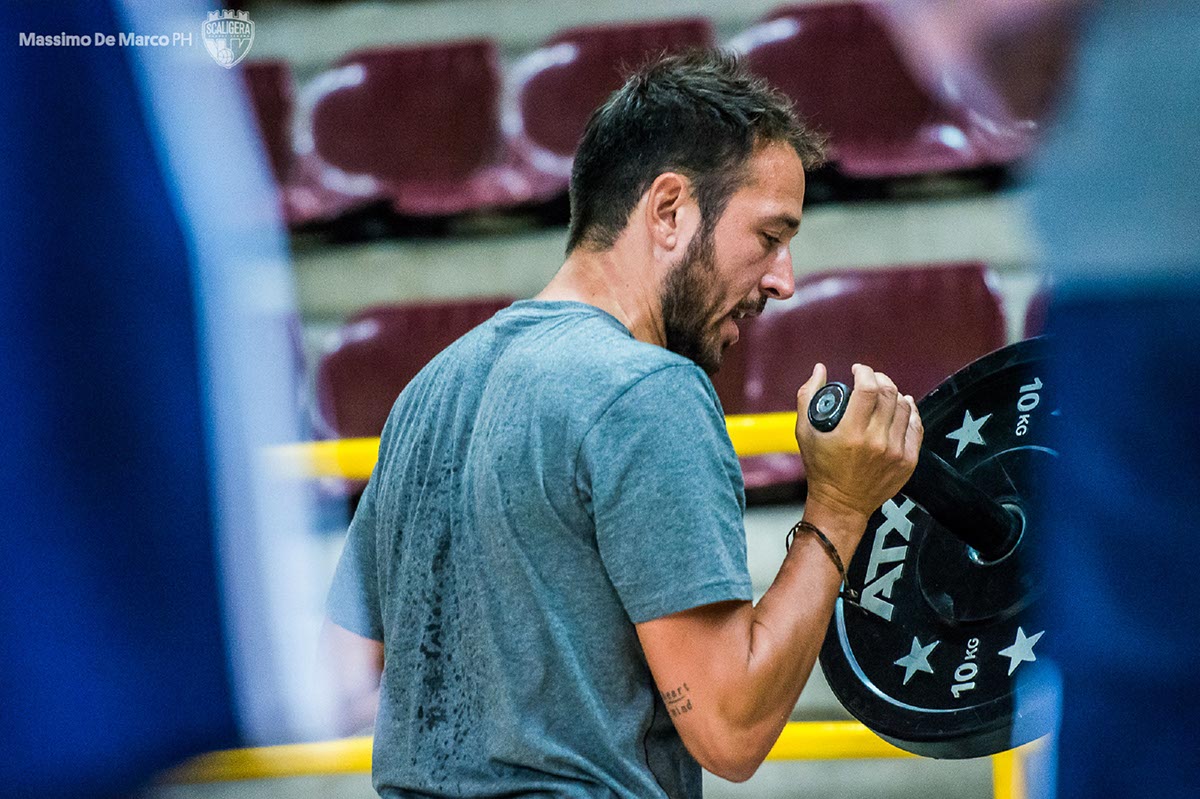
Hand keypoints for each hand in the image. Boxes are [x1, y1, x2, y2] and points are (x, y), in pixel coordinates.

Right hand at [794, 363, 922, 523]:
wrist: (842, 503)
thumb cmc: (820, 468)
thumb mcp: (804, 432)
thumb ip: (808, 396)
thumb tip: (820, 369)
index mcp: (851, 433)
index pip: (868, 389)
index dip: (865, 372)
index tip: (858, 370)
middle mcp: (877, 441)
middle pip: (889, 394)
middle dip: (879, 378)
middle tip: (870, 379)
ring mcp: (896, 452)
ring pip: (904, 407)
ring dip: (894, 393)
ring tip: (883, 393)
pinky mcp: (908, 461)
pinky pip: (915, 426)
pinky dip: (910, 411)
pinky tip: (901, 406)